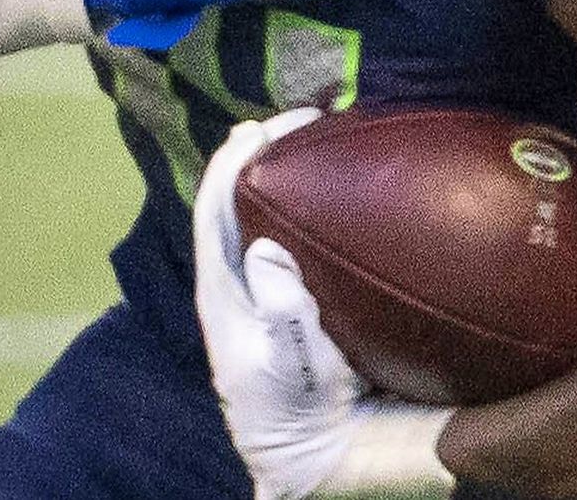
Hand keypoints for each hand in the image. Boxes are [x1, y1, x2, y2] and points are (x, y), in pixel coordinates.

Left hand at [195, 112, 455, 499]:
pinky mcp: (302, 294)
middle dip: (269, 149)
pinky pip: (307, 234)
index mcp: (222, 290)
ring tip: (333, 134)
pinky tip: (362, 187)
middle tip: (311, 116)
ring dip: (297, 169)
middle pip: (242, 195)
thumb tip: (266, 252)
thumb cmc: (297, 417)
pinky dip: (326, 203)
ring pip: (274, 209)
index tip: (267, 125)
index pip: (214, 206)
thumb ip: (282, 318)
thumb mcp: (289, 372)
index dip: (234, 159)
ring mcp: (271, 284)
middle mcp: (242, 277)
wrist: (319, 458)